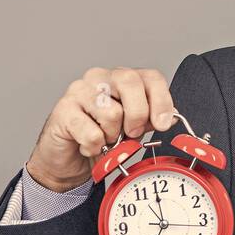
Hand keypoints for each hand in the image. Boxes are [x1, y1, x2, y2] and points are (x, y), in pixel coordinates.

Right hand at [26, 66, 176, 192]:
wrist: (68, 157)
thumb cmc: (101, 137)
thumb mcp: (133, 129)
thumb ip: (150, 120)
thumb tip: (171, 117)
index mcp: (122, 79)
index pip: (150, 77)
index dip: (161, 100)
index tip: (163, 124)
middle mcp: (101, 78)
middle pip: (130, 83)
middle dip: (138, 115)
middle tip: (132, 133)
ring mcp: (79, 90)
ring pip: (111, 112)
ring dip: (112, 136)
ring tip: (104, 139)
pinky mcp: (63, 109)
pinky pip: (92, 133)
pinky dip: (94, 147)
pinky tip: (88, 145)